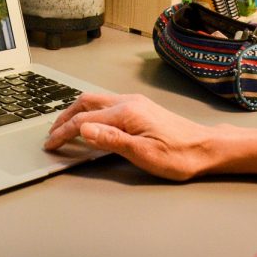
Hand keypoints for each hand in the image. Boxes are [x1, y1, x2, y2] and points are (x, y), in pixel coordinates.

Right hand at [44, 93, 217, 180]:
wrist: (206, 148)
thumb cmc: (179, 155)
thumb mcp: (143, 153)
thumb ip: (111, 140)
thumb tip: (83, 129)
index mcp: (127, 112)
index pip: (84, 121)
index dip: (63, 133)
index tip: (51, 144)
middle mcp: (129, 102)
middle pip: (86, 104)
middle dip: (65, 118)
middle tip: (52, 134)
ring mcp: (135, 103)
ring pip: (96, 101)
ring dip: (77, 112)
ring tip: (65, 127)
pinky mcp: (141, 108)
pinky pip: (107, 104)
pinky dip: (91, 112)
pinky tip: (91, 122)